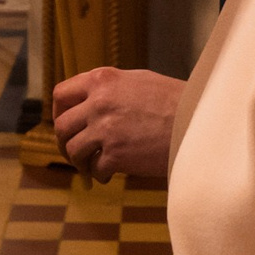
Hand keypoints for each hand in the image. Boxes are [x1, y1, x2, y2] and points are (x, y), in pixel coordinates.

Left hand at [51, 67, 181, 179]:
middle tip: (75, 152)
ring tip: (93, 165)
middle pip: (61, 126)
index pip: (61, 94)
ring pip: (72, 150)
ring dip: (80, 161)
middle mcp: (98, 102)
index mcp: (102, 80)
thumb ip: (109, 89)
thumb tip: (86, 101)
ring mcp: (105, 129)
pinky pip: (94, 169)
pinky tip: (109, 174)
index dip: (59, 112)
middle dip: (65, 141)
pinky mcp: (116, 154)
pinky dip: (99, 174)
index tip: (66, 124)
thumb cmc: (173, 101)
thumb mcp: (137, 81)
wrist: (196, 122)